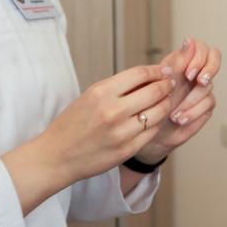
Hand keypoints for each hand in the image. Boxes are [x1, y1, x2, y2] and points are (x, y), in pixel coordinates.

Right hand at [3, 64, 175, 213]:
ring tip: (165, 100)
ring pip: (159, 112)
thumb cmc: (73, 124)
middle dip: (167, 85)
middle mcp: (113, 111)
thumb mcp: (90, 96)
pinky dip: (157, 123)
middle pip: (155, 91)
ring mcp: (122, 132)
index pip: (140, 74)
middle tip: (170, 83)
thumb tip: (150, 76)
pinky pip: (153, 131)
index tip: (164, 70)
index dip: (157, 70)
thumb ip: (119, 86)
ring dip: (166, 104)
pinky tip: (154, 119)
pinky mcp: (128, 149)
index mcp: (101, 93)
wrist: (56, 156)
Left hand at [133, 37, 220, 163]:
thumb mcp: (159, 81)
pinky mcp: (205, 106)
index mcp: (182, 63)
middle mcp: (194, 74)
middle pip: (214, 59)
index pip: (202, 48)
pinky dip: (193, 112)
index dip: (200, 58)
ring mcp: (202, 90)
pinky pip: (209, 103)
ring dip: (192, 99)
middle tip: (198, 81)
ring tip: (175, 113)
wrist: (146, 131)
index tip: (189, 73)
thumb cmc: (147, 104)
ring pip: (209, 86)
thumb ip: (176, 62)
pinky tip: (180, 119)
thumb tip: (189, 40)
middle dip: (208, 70)